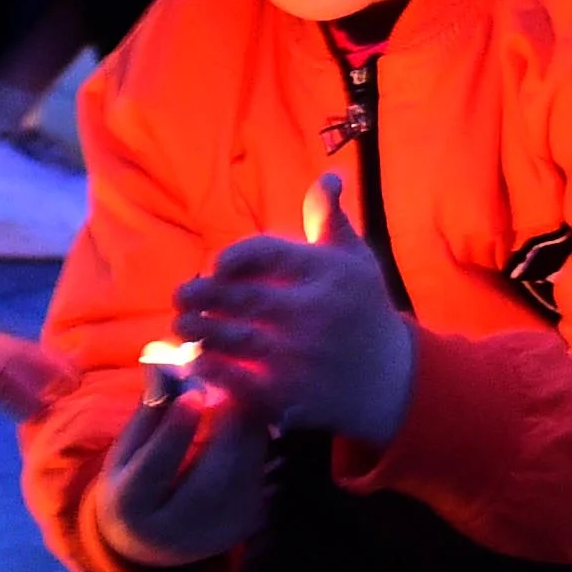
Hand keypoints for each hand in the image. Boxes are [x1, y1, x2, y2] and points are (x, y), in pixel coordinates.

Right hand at [93, 369, 270, 569]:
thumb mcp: (126, 452)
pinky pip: (259, 476)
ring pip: (243, 476)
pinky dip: (259, 442)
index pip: (155, 468)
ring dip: (249, 429)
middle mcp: (178, 531)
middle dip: (227, 427)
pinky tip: (255, 415)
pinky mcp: (246, 526)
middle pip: (211, 477)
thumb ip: (149, 413)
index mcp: (132, 510)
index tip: (192, 392)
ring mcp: (217, 532)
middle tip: (234, 382)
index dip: (174, 430)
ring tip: (247, 392)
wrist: (152, 544)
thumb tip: (166, 365)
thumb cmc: (134, 485)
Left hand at [171, 173, 418, 441]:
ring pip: (233, 338)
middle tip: (180, 296)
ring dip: (199, 330)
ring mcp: (299, 356)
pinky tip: (198, 360)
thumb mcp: (356, 260)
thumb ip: (331, 220)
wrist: (391, 381)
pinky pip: (236, 379)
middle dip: (202, 295)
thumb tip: (327, 177)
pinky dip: (211, 368)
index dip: (233, 257)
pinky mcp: (289, 394)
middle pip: (242, 298)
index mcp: (327, 272)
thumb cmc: (364, 311)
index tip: (216, 266)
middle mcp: (313, 312)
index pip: (266, 253)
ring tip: (182, 325)